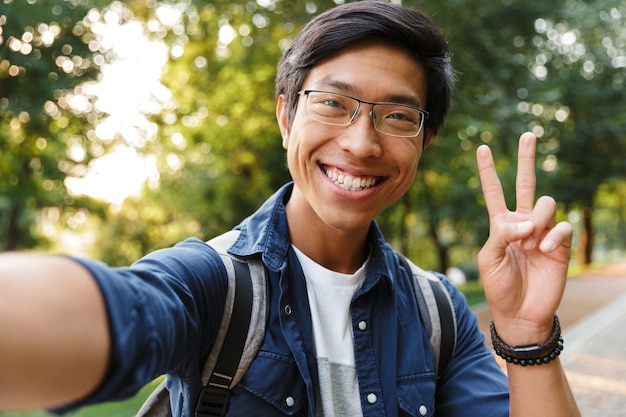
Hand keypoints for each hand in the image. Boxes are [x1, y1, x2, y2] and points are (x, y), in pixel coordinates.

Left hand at [476, 132, 572, 344]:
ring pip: (546, 204)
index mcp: (500, 224)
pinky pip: (561, 227)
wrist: (520, 313)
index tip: (481, 147)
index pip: (494, 192)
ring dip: (538, 220)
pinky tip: (542, 253)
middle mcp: (523, 223)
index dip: (488, 171)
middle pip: (527, 184)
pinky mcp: (560, 244)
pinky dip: (552, 237)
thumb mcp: (489, 259)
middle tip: (527, 134)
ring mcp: (543, 232)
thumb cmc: (499, 286)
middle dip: (526, 159)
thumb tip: (525, 220)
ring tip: (529, 244)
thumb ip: (501, 234)